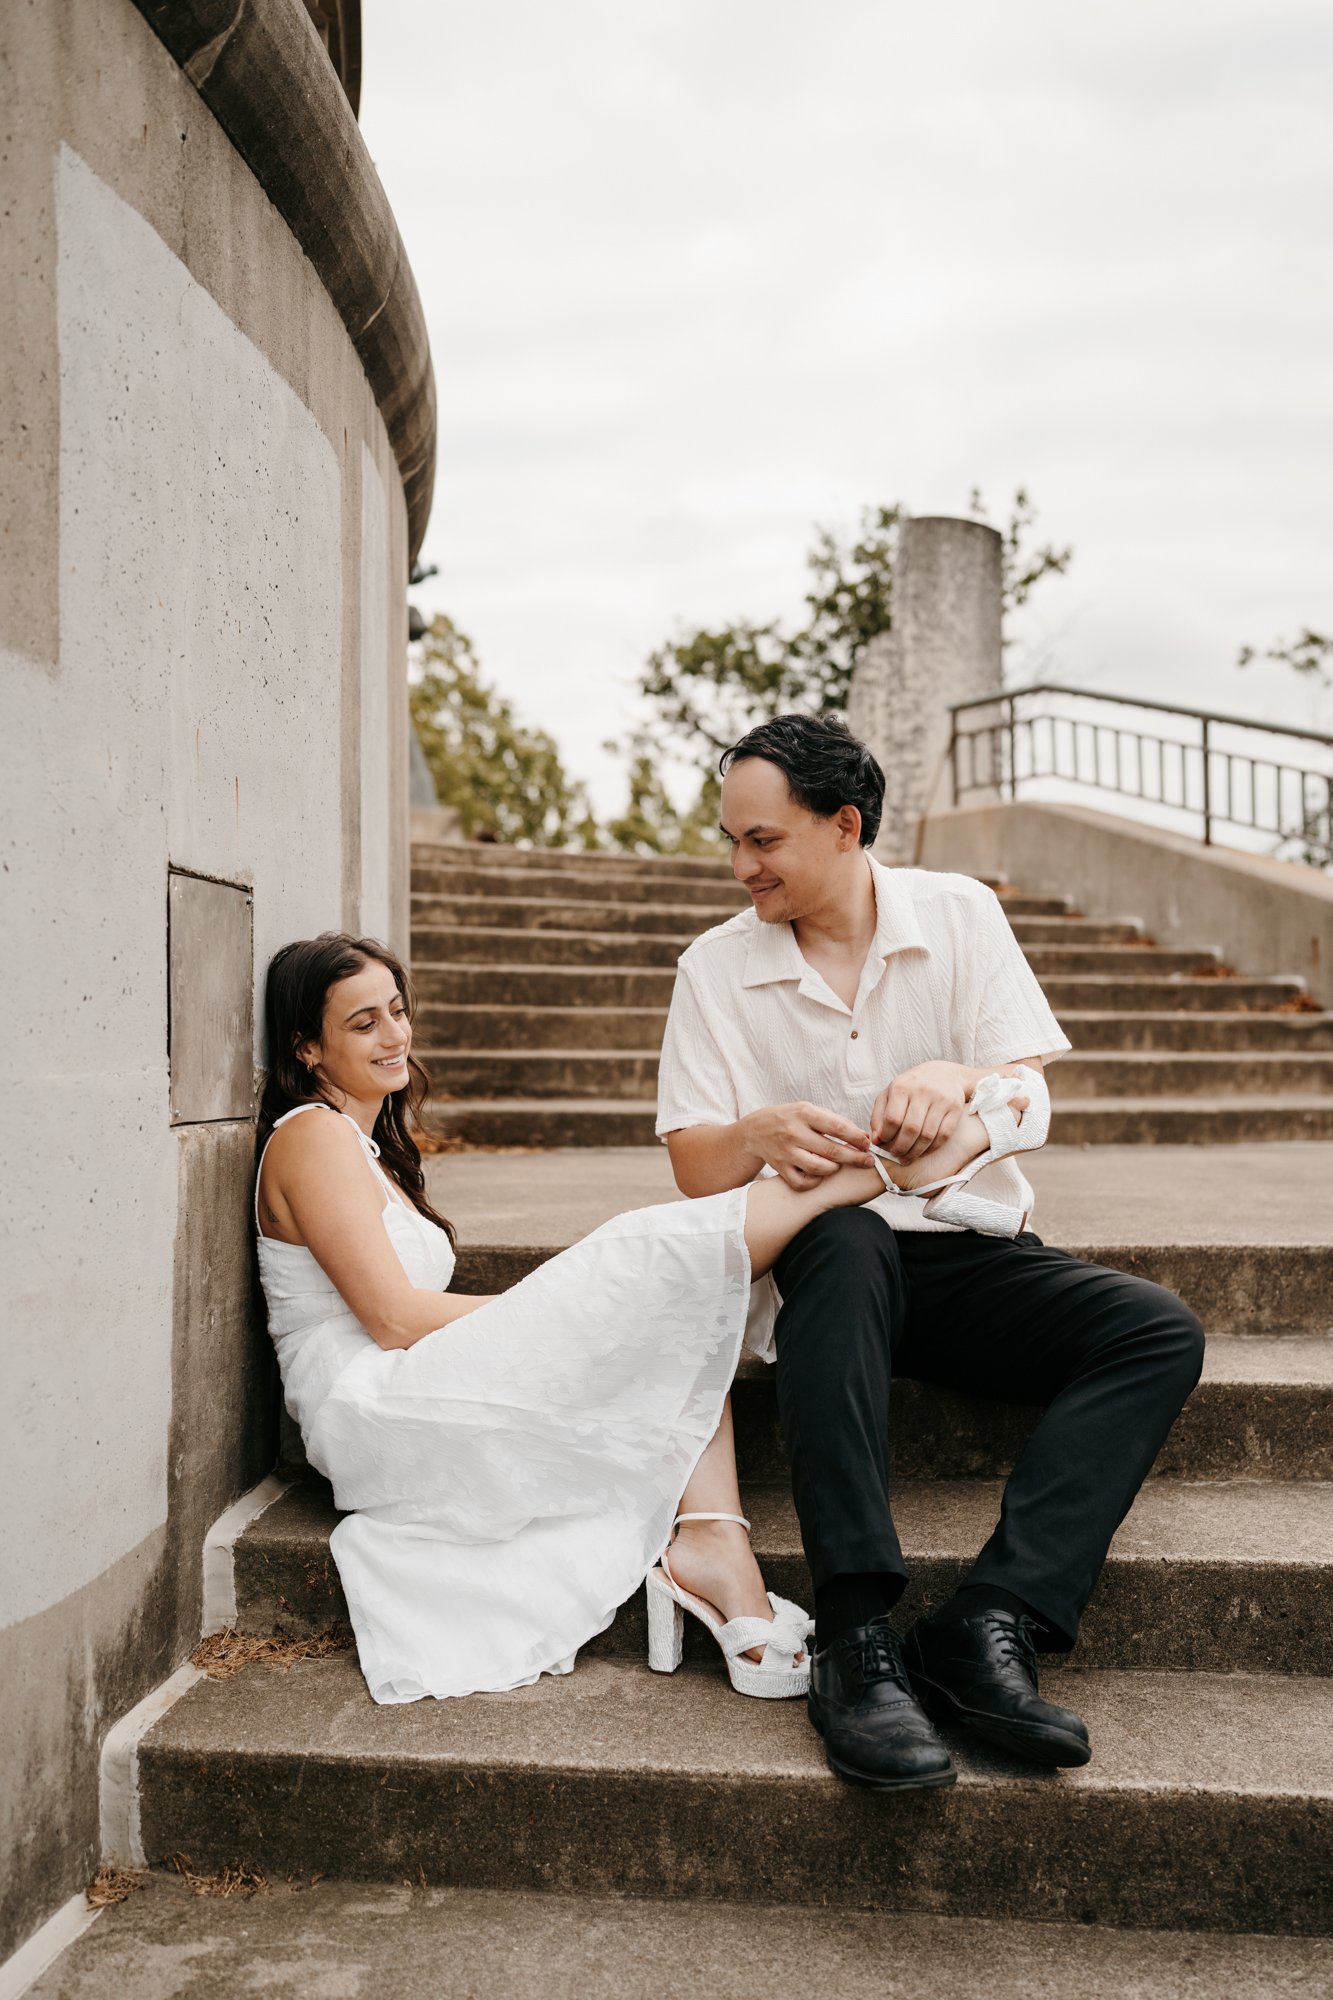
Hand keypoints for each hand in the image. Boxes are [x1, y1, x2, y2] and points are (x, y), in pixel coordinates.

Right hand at [740, 1102, 873, 1190]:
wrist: (755, 1131)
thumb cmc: (789, 1119)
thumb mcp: (809, 1110)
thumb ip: (835, 1121)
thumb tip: (862, 1136)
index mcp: (804, 1113)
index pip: (837, 1127)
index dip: (857, 1138)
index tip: (868, 1144)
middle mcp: (794, 1133)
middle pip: (832, 1151)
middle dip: (855, 1158)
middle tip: (868, 1162)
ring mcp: (786, 1152)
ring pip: (819, 1168)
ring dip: (835, 1168)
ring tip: (838, 1164)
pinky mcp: (780, 1168)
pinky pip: (803, 1182)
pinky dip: (815, 1181)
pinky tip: (820, 1174)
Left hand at [871, 1063, 975, 1164]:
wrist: (944, 1074)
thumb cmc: (911, 1087)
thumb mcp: (890, 1094)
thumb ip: (878, 1116)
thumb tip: (876, 1140)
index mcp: (902, 1087)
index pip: (892, 1118)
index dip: (886, 1136)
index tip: (882, 1143)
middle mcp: (922, 1091)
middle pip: (911, 1129)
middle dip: (900, 1148)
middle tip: (896, 1155)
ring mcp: (941, 1100)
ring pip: (928, 1135)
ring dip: (915, 1152)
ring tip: (907, 1158)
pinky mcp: (955, 1108)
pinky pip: (943, 1135)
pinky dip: (932, 1148)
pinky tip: (923, 1152)